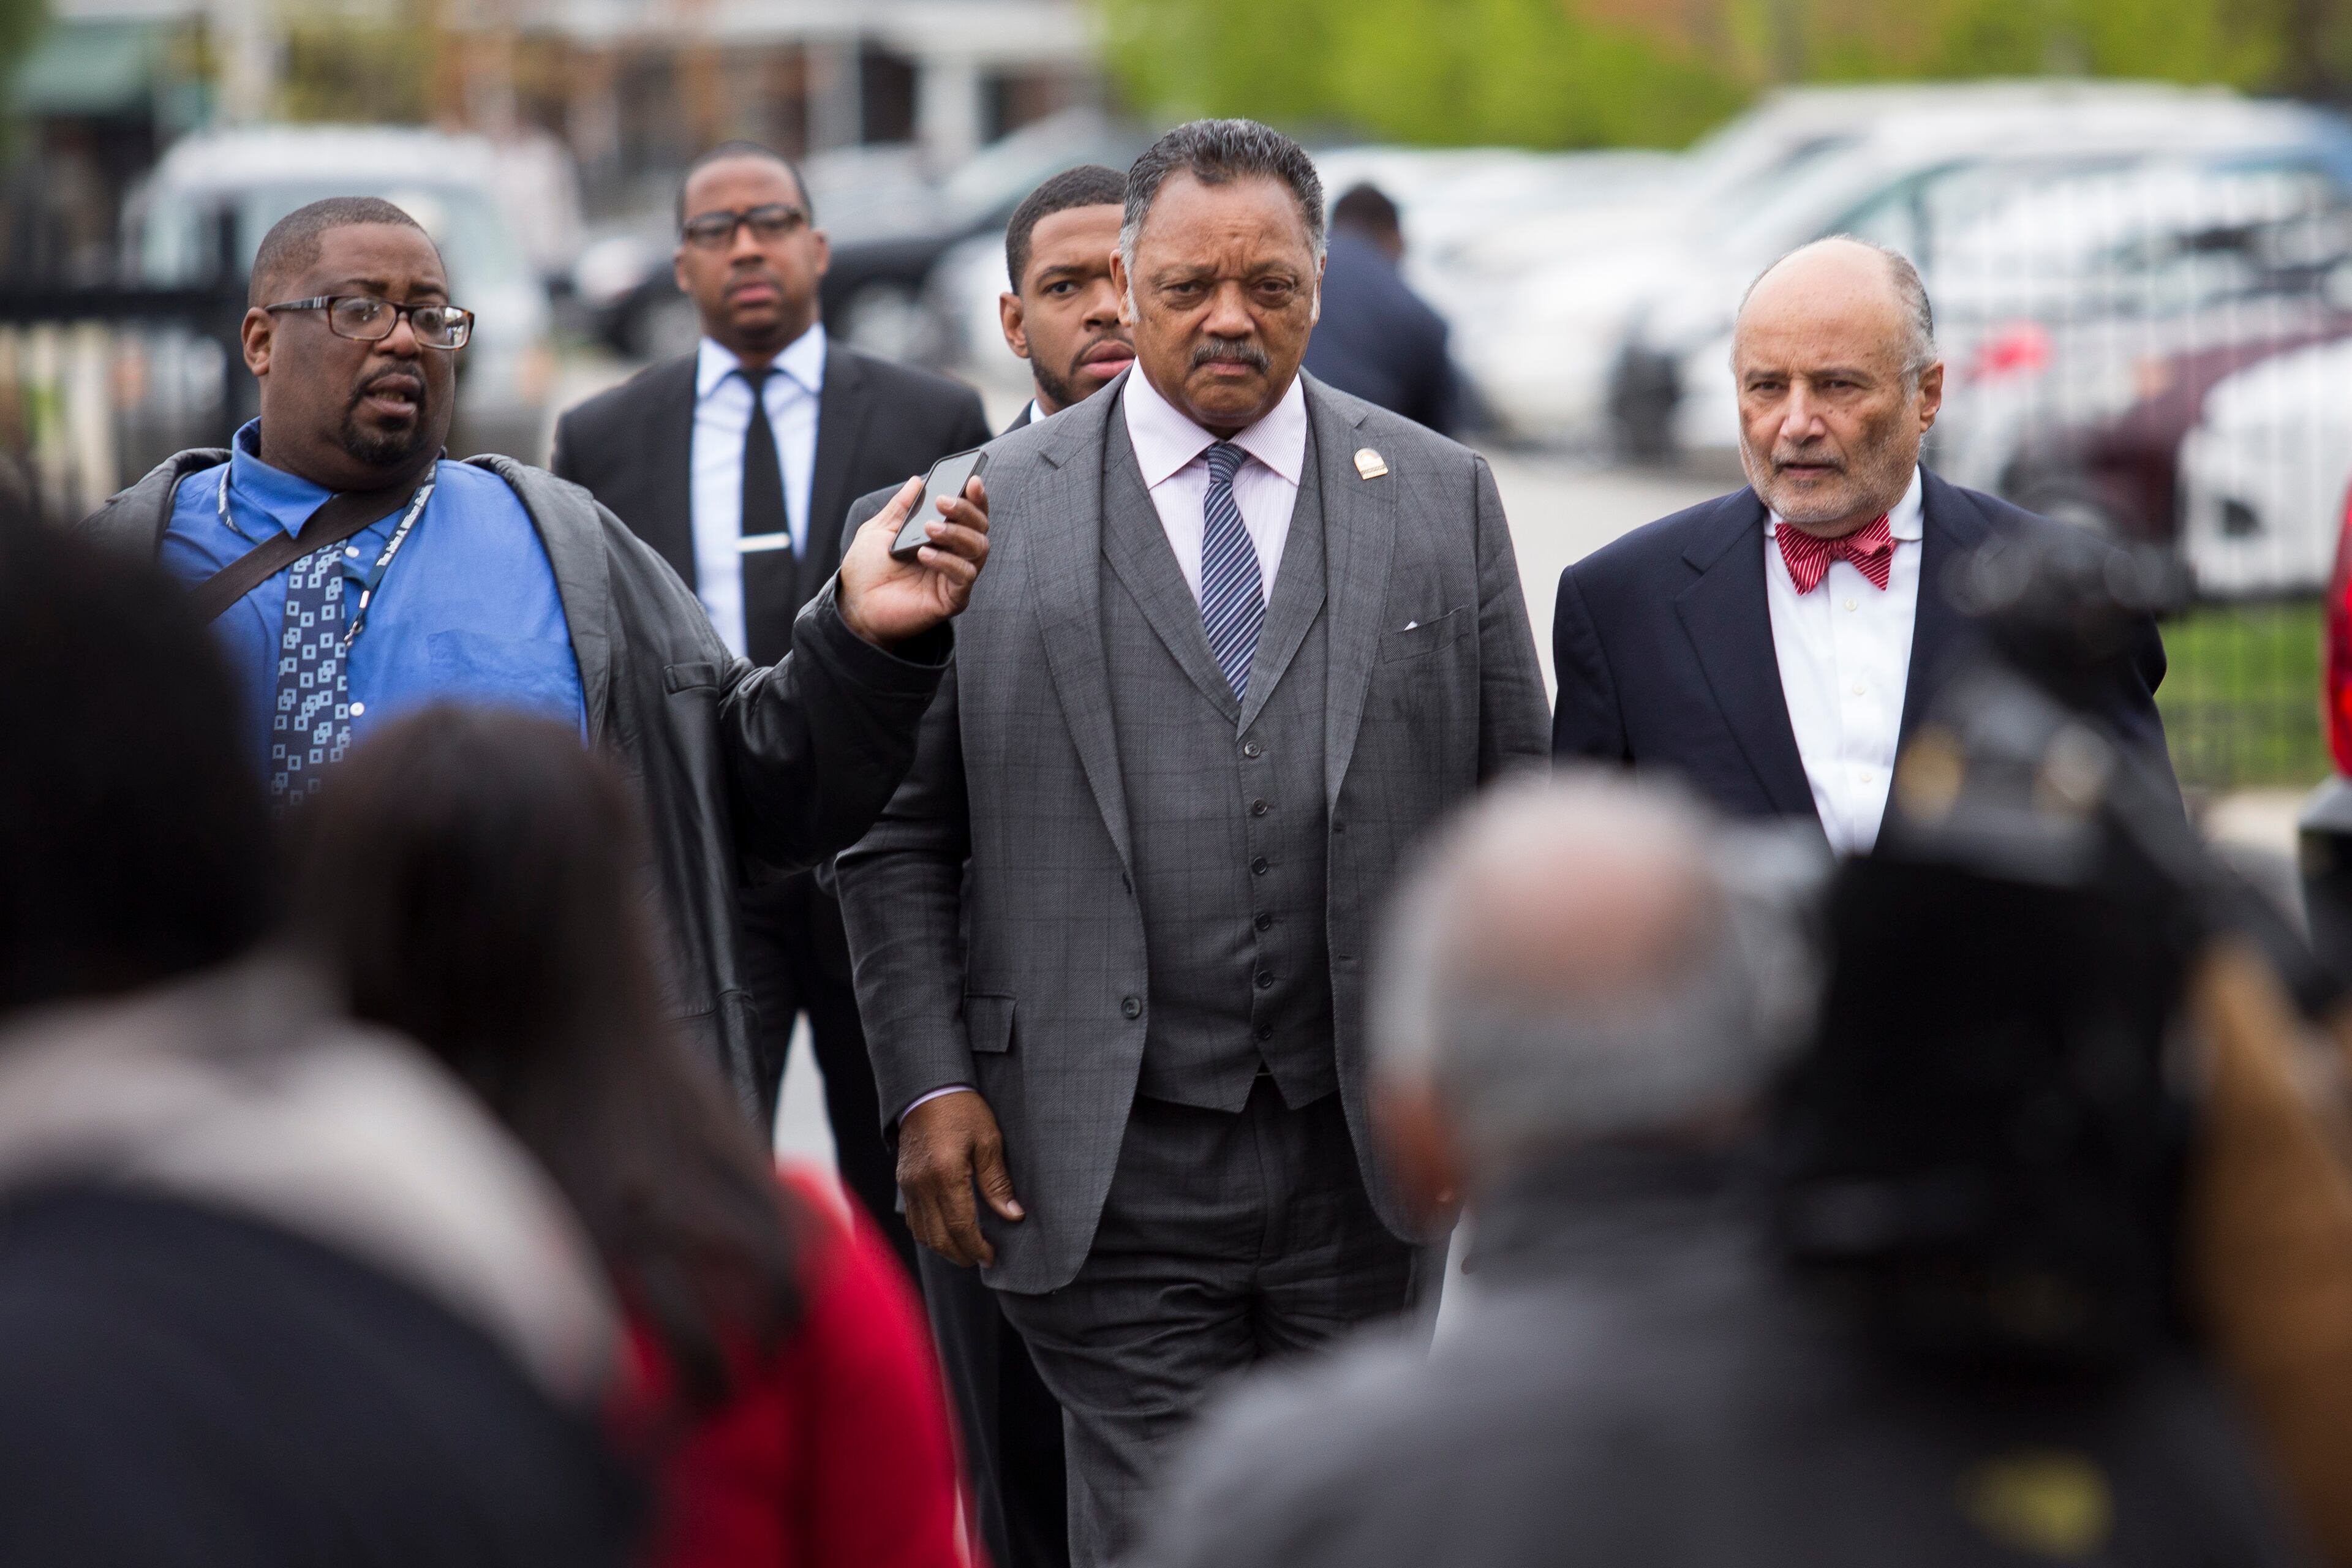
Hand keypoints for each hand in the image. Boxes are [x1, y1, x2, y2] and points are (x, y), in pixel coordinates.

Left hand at [838, 473, 990, 647]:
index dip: (976, 498)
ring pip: (979, 549)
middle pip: (980, 528)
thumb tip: (917, 481)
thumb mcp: (879, 530)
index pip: (970, 514)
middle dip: (965, 511)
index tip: (972, 481)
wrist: (855, 604)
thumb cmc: (867, 570)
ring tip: (930, 528)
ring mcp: (955, 577)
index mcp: (942, 537)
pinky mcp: (953, 599)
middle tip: (942, 502)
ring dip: (957, 533)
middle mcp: (955, 555)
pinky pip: (965, 576)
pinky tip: (924, 554)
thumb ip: (900, 507)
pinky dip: (948, 561)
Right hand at [897, 1088, 1022, 1266]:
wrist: (926, 1089)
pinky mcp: (903, 1182)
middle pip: (939, 1238)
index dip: (977, 1247)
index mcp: (945, 1175)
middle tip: (982, 1258)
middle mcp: (922, 1185)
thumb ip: (997, 1182)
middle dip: (961, 1255)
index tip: (992, 1257)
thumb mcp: (988, 1141)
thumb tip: (1013, 1215)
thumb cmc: (962, 1110)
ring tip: (967, 1248)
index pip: (960, 1227)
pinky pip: (913, 1219)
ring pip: (922, 1233)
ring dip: (944, 1247)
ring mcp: (909, 1185)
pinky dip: (930, 1233)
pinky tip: (947, 1230)